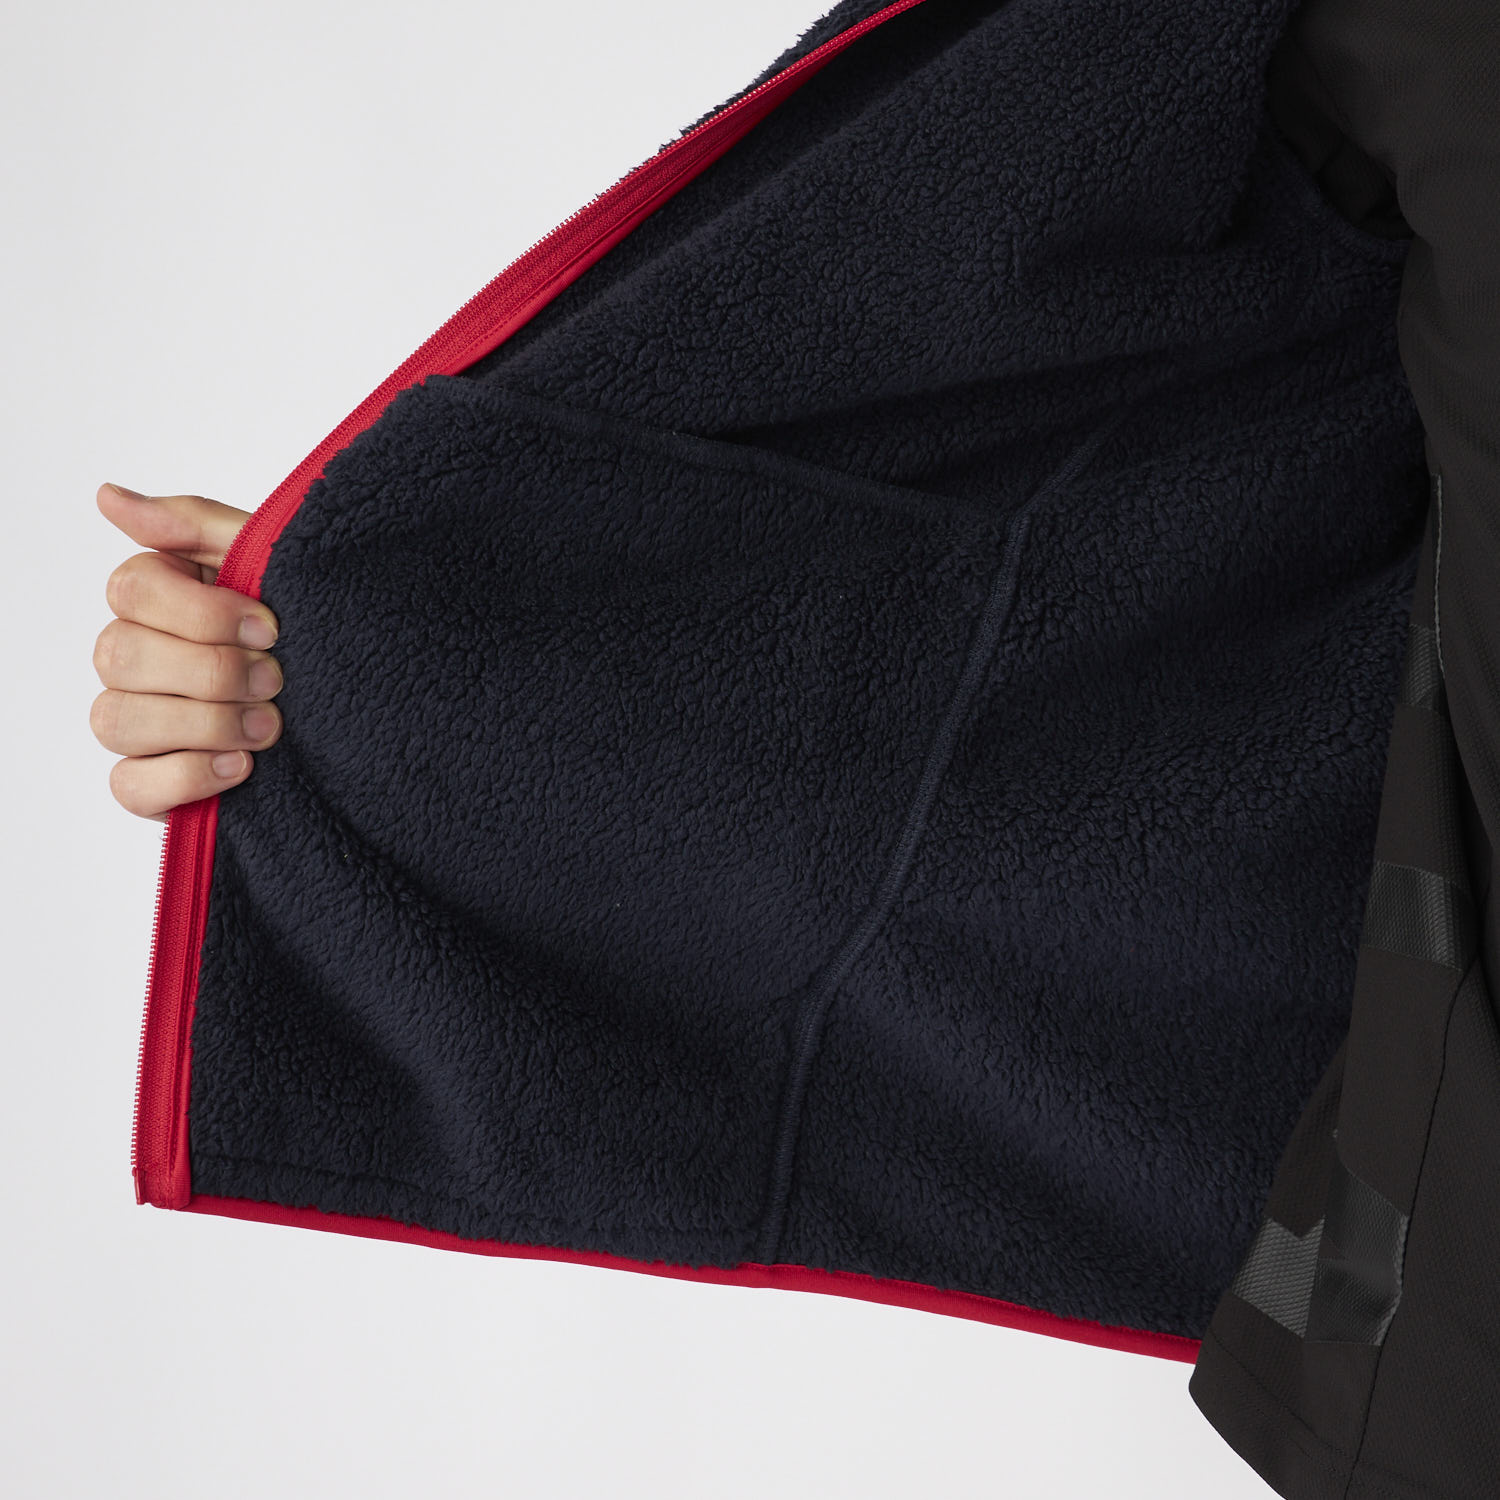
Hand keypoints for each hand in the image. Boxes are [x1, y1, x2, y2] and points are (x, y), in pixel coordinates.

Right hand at [91, 483, 282, 822]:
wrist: (368, 699)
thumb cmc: (309, 627)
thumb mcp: (272, 562)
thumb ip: (196, 524)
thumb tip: (108, 496)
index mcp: (157, 598)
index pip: (130, 590)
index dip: (202, 613)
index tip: (271, 626)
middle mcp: (133, 657)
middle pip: (119, 655)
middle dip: (211, 671)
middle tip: (277, 680)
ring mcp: (136, 721)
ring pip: (116, 719)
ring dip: (205, 724)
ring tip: (269, 727)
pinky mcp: (150, 781)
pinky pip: (128, 785)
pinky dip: (186, 777)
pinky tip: (242, 768)